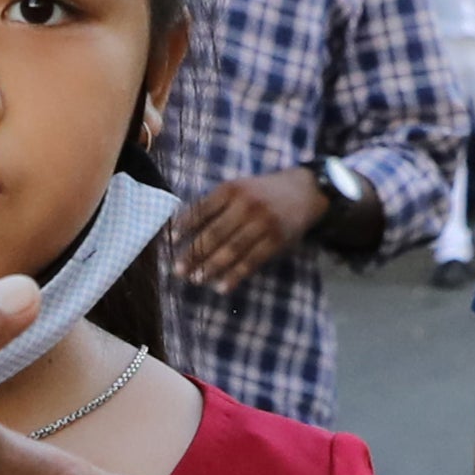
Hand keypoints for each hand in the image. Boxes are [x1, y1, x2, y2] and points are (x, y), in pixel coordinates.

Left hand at [162, 167, 329, 287]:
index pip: (202, 210)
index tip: (170, 241)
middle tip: (178, 270)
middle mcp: (246, 205)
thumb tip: (182, 227)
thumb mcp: (238, 188)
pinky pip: (252, 261)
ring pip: (232, 249)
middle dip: (194, 253)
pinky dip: (236, 275)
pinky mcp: (276, 240)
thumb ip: (214, 205)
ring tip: (196, 279)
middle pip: (214, 233)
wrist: (303, 191)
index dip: (185, 226)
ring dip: (211, 267)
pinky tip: (222, 286)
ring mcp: (262, 223)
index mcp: (231, 190)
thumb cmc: (262, 192)